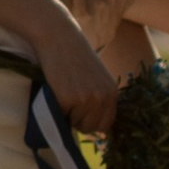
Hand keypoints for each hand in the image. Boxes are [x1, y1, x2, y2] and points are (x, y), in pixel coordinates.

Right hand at [27, 2, 118, 130]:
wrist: (58, 37)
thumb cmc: (75, 56)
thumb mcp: (97, 78)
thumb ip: (100, 98)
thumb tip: (99, 130)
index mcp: (112, 93)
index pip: (106, 125)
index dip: (92, 122)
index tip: (82, 115)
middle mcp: (102, 98)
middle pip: (91, 128)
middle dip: (79, 120)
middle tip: (70, 101)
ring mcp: (85, 99)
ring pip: (76, 124)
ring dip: (67, 115)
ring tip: (63, 92)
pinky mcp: (67, 99)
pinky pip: (61, 117)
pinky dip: (56, 108)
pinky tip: (56, 90)